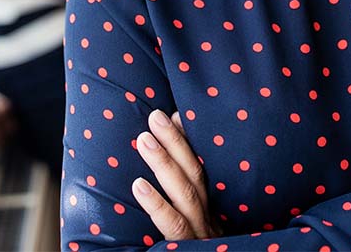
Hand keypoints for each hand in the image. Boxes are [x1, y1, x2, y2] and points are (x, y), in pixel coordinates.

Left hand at [133, 109, 221, 240]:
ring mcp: (201, 232)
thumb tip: (173, 139)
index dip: (189, 140)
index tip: (174, 114)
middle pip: (195, 172)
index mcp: (211, 205)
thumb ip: (184, 188)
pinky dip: (157, 204)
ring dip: (165, 163)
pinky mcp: (187, 248)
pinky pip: (174, 226)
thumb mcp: (191, 218)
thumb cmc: (190, 243)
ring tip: (144, 139)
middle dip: (175, 141)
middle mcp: (210, 216)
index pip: (202, 165)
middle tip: (155, 116)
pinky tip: (139, 185)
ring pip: (186, 193)